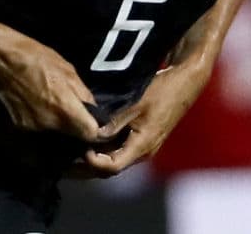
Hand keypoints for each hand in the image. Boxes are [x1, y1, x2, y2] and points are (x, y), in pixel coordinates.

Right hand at [0, 32, 101, 141]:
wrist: (3, 60)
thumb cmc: (38, 59)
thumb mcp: (69, 71)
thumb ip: (83, 95)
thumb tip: (93, 110)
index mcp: (65, 109)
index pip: (91, 134)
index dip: (98, 130)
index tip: (99, 125)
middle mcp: (50, 124)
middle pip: (73, 136)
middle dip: (78, 126)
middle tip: (77, 112)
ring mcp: (34, 128)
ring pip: (56, 133)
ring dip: (60, 123)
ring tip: (55, 104)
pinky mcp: (21, 127)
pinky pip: (40, 128)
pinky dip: (44, 120)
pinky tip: (39, 104)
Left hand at [71, 63, 209, 177]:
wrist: (186, 81)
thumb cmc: (164, 90)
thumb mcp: (136, 103)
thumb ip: (115, 121)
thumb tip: (92, 134)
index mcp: (142, 146)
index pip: (112, 167)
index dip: (92, 162)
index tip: (77, 150)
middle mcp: (143, 151)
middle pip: (111, 168)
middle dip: (87, 167)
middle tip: (64, 161)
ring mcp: (144, 144)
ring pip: (114, 159)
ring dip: (94, 158)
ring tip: (71, 150)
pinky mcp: (143, 136)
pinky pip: (120, 148)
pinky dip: (103, 148)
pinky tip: (89, 138)